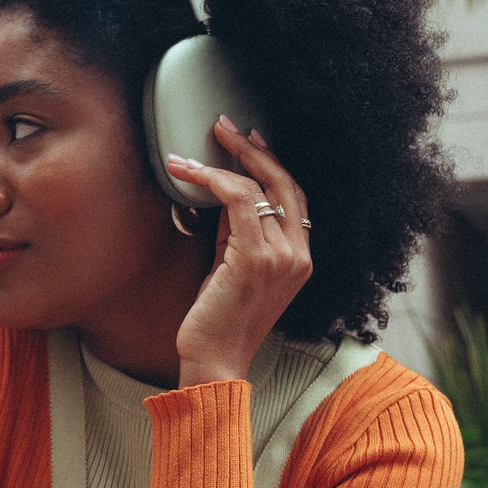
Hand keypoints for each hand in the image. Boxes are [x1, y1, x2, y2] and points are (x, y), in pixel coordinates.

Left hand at [167, 116, 311, 387]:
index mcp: (300, 259)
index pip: (293, 197)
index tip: (248, 142)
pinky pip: (237, 200)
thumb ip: (237, 235)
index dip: (271, 164)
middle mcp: (298, 255)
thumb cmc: (218, 321)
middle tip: (224, 126)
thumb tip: (223, 195)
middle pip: (284, 183)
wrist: (215, 360)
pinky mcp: (256, 258)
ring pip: (256, 189)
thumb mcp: (233, 269)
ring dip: (221, 163)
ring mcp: (281, 256)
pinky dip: (211, 180)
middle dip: (253, 149)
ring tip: (190, 154)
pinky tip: (187, 173)